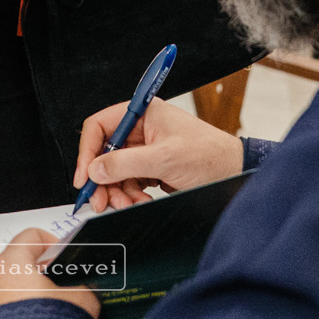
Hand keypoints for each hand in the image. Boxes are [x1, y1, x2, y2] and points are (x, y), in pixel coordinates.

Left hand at [0, 227, 99, 318]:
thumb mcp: (82, 301)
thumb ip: (82, 286)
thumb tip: (83, 289)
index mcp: (12, 264)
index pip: (30, 237)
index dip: (51, 243)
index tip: (63, 255)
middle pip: (12, 259)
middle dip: (34, 267)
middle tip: (55, 280)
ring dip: (13, 285)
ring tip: (33, 299)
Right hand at [74, 97, 243, 212]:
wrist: (235, 174)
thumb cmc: (208, 157)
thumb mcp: (164, 159)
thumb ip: (125, 164)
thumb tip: (95, 170)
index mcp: (142, 113)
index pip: (100, 126)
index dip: (88, 151)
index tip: (84, 177)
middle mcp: (141, 129)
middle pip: (105, 153)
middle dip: (103, 179)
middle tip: (101, 202)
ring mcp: (146, 149)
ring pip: (115, 172)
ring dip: (118, 192)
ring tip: (131, 204)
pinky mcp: (152, 168)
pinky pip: (129, 182)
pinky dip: (130, 195)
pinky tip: (141, 202)